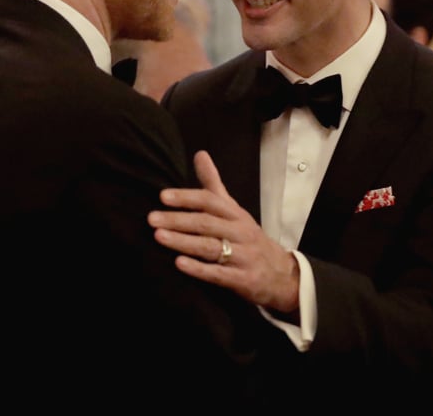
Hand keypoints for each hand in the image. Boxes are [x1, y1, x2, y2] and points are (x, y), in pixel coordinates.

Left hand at [149, 150, 299, 312]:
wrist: (281, 274)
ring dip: (183, 242)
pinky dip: (199, 269)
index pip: (211, 201)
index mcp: (236, 214)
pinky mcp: (243, 279)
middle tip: (151, 218)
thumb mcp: (234, 210)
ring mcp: (243, 256)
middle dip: (178, 220)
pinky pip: (218, 273)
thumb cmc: (249, 238)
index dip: (187, 198)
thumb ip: (213, 184)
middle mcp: (241, 232)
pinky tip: (179, 264)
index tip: (163, 196)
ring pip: (210, 247)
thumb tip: (199, 153)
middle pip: (207, 223)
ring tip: (159, 237)